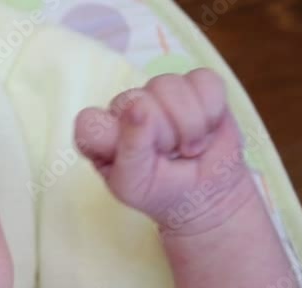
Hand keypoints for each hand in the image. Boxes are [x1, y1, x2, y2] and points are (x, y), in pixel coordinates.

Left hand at [75, 68, 257, 233]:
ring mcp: (157, 93)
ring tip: (188, 147)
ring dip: (189, 125)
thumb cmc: (160, 191)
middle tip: (168, 157)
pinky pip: (204, 80)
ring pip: (169, 86)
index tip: (135, 160)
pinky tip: (206, 129)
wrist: (206, 193)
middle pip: (135, 100)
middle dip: (162, 136)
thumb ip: (131, 149)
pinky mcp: (193, 84)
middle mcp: (123, 108)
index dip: (116, 137)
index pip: (89, 120)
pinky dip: (212, 111)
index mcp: (99, 135)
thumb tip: (138, 105)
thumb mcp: (135, 184)